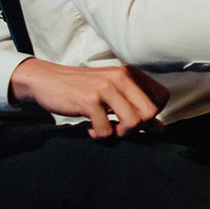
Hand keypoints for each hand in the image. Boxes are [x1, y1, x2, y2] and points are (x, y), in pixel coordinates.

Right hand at [8, 56, 169, 138]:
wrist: (47, 80)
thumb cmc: (83, 89)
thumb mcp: (113, 94)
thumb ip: (136, 108)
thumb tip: (160, 129)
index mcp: (130, 73)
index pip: (162, 98)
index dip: (152, 114)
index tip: (134, 117)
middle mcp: (121, 77)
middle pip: (150, 113)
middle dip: (137, 127)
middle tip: (119, 126)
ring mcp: (106, 88)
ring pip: (133, 123)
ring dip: (118, 133)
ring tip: (105, 126)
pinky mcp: (89, 100)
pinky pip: (106, 131)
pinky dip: (98, 135)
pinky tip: (88, 126)